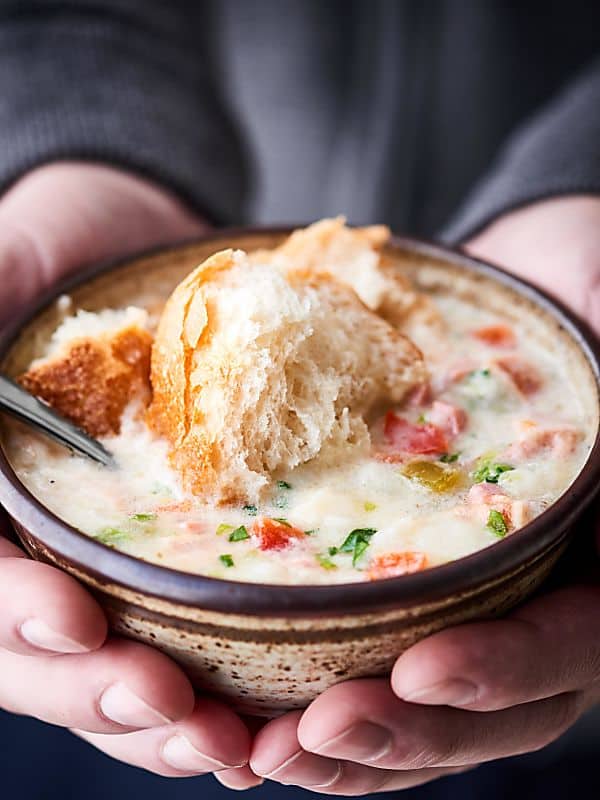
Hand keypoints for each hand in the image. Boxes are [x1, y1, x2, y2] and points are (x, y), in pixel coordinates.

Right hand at [0, 163, 259, 781]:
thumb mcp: (7, 254)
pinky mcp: (175, 555)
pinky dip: (213, 683)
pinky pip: (182, 633)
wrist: (147, 243)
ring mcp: (100, 554)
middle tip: (169, 709)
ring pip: (105, 668)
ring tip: (225, 742)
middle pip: (33, 655)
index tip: (72, 622)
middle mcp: (30, 540)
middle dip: (94, 691)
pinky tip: (259, 715)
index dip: (13, 616)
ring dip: (157, 719)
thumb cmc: (62, 242)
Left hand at [246, 195, 599, 793]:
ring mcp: (479, 592)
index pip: (574, 640)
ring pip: (429, 707)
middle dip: (407, 730)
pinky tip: (259, 715)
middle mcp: (546, 587)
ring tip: (267, 751)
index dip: (509, 668)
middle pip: (496, 707)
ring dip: (352, 742)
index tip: (424, 664)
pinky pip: (374, 660)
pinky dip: (320, 696)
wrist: (512, 282)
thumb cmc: (574, 281)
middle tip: (318, 732)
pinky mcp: (412, 580)